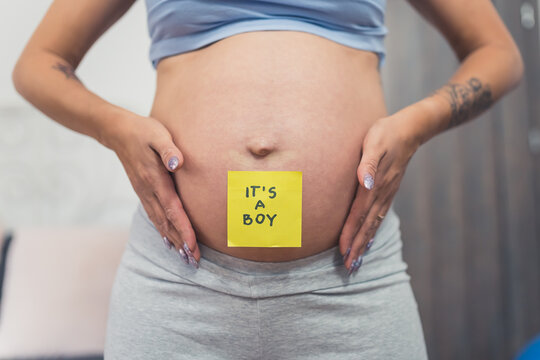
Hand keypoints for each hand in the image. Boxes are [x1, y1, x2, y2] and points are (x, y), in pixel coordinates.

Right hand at [104, 113, 199, 267]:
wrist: (117, 131)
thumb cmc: (143, 131)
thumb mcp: (157, 134)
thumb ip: (168, 149)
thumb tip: (177, 162)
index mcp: (154, 180)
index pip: (172, 209)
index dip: (183, 229)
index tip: (192, 246)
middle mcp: (148, 192)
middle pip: (167, 223)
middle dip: (181, 243)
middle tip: (194, 262)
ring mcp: (144, 194)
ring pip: (160, 223)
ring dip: (173, 241)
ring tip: (185, 258)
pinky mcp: (143, 193)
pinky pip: (154, 217)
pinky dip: (163, 231)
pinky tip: (169, 242)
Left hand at [339, 113, 420, 274]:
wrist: (409, 129)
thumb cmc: (385, 134)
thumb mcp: (373, 143)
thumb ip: (367, 163)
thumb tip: (364, 182)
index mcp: (374, 184)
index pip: (359, 214)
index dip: (350, 234)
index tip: (343, 252)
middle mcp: (381, 194)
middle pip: (366, 225)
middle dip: (357, 247)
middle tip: (349, 267)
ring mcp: (387, 194)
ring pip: (373, 224)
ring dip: (364, 243)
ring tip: (356, 261)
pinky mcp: (389, 191)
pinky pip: (379, 216)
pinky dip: (373, 231)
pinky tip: (368, 239)